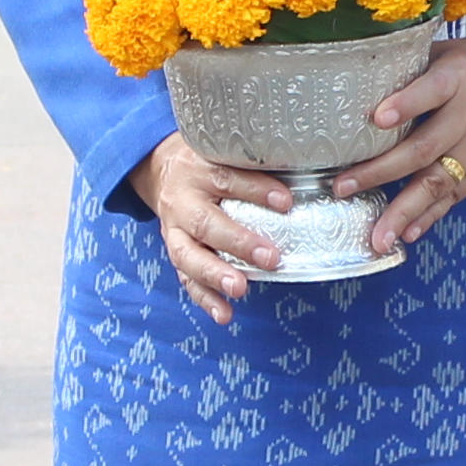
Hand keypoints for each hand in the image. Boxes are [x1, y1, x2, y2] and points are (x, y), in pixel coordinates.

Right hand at [134, 132, 294, 325]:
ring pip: (188, 254)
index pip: (228, 178)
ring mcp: (174, 229)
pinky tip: (224, 314)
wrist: (160, 169)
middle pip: (206, 222)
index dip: (257, 190)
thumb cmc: (206, 162)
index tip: (285, 202)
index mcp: (200, 170)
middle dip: (238, 243)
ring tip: (240, 289)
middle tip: (270, 259)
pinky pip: (186, 278)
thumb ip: (254, 164)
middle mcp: (183, 200)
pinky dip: (205, 298)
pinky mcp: (174, 250)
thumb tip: (306, 170)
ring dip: (215, 275)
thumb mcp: (223, 152)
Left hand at [334, 31, 465, 256]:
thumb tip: (361, 77)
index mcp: (459, 77)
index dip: (405, 104)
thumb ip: (415, 66)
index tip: (376, 118)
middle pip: (424, 148)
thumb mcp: (454, 50)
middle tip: (344, 188)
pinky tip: (408, 233)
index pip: (431, 90)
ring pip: (438, 182)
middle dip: (381, 171)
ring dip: (405, 211)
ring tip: (378, 236)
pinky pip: (456, 194)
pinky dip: (432, 215)